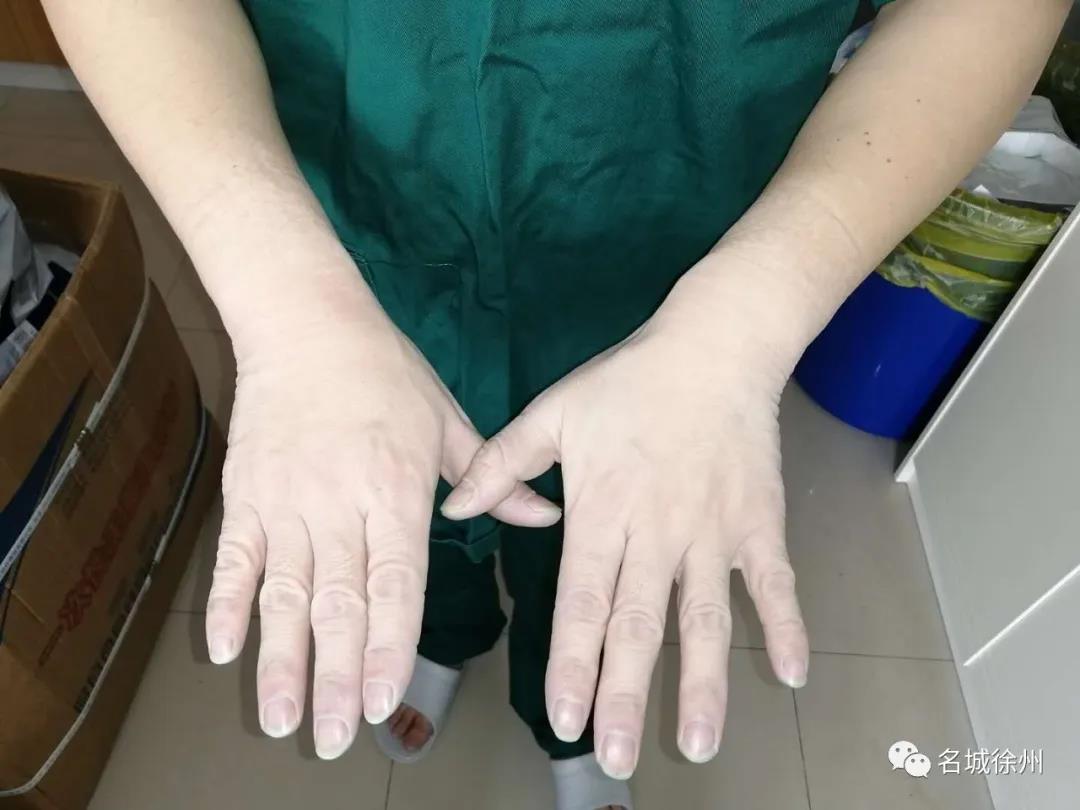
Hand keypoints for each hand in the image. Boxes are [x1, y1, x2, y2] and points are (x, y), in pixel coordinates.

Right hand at [204, 277, 560, 759]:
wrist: (306, 320)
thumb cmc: (387, 371)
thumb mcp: (449, 418)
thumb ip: (491, 477)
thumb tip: (547, 516)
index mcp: (397, 488)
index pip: (395, 582)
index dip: (387, 644)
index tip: (381, 698)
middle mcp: (340, 502)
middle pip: (337, 602)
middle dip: (334, 674)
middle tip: (330, 738)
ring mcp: (286, 499)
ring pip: (283, 592)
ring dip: (281, 658)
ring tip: (280, 717)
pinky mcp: (245, 491)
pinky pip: (234, 556)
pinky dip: (228, 603)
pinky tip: (224, 650)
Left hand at [442, 254, 809, 778]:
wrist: (714, 347)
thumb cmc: (628, 381)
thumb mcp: (552, 413)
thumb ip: (501, 464)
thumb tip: (454, 510)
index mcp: (601, 511)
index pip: (582, 602)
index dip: (573, 663)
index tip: (564, 719)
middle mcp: (657, 533)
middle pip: (638, 625)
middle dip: (626, 695)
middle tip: (617, 757)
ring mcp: (714, 532)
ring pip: (706, 618)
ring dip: (703, 683)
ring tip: (699, 743)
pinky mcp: (760, 523)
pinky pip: (775, 582)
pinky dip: (786, 626)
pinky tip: (791, 677)